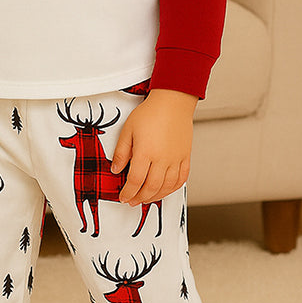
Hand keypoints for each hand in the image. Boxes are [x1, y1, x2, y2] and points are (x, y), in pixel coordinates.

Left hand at [110, 89, 197, 205]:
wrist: (173, 102)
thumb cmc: (150, 113)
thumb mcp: (128, 130)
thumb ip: (121, 152)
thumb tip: (115, 170)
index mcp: (145, 152)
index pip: (135, 181)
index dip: (127, 192)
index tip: (123, 196)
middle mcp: (162, 159)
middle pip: (151, 188)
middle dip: (139, 198)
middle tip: (132, 201)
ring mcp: (176, 159)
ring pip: (166, 187)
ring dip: (155, 196)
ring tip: (146, 198)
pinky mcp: (185, 157)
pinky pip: (181, 179)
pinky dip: (172, 189)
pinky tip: (165, 190)